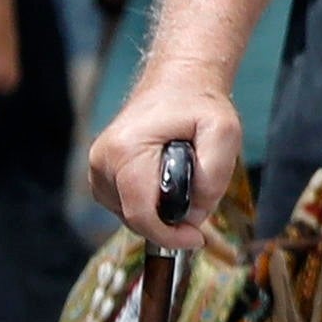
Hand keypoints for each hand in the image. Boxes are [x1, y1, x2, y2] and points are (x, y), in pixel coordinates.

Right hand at [90, 75, 239, 247]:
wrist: (178, 83)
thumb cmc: (199, 105)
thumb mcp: (223, 133)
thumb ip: (214, 175)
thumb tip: (194, 215)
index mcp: (126, 150)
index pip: (141, 213)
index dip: (169, 235)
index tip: (195, 239)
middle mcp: (103, 159)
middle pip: (134, 218)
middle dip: (168, 224)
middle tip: (198, 205)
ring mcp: (98, 166)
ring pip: (128, 215)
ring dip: (158, 214)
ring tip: (183, 185)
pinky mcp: (100, 172)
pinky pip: (123, 205)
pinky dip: (147, 204)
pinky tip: (166, 185)